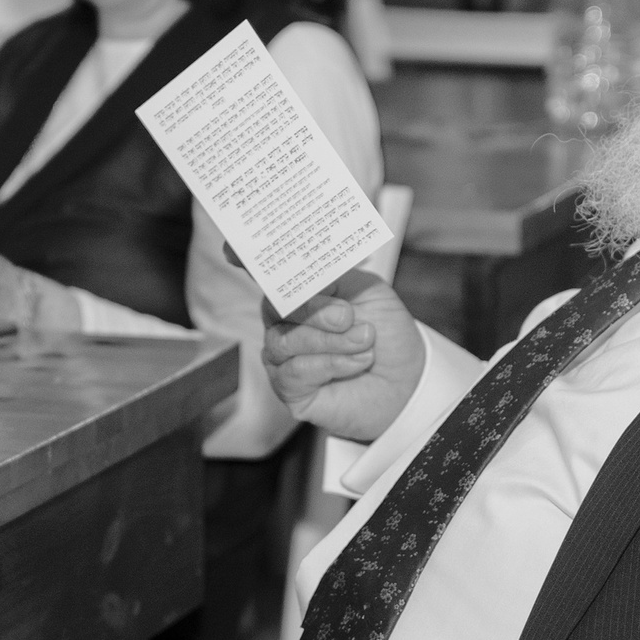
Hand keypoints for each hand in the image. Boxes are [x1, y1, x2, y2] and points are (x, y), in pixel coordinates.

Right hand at [261, 268, 425, 442]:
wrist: (409, 378)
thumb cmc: (386, 333)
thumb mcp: (368, 290)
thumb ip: (335, 275)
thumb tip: (306, 270)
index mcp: (300, 293)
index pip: (265, 274)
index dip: (246, 260)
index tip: (230, 250)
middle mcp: (284, 323)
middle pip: (275, 308)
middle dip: (314, 310)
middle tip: (348, 317)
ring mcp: (282, 358)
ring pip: (284, 342)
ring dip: (330, 341)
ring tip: (364, 342)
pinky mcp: (289, 389)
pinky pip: (293, 372)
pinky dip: (330, 364)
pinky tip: (355, 364)